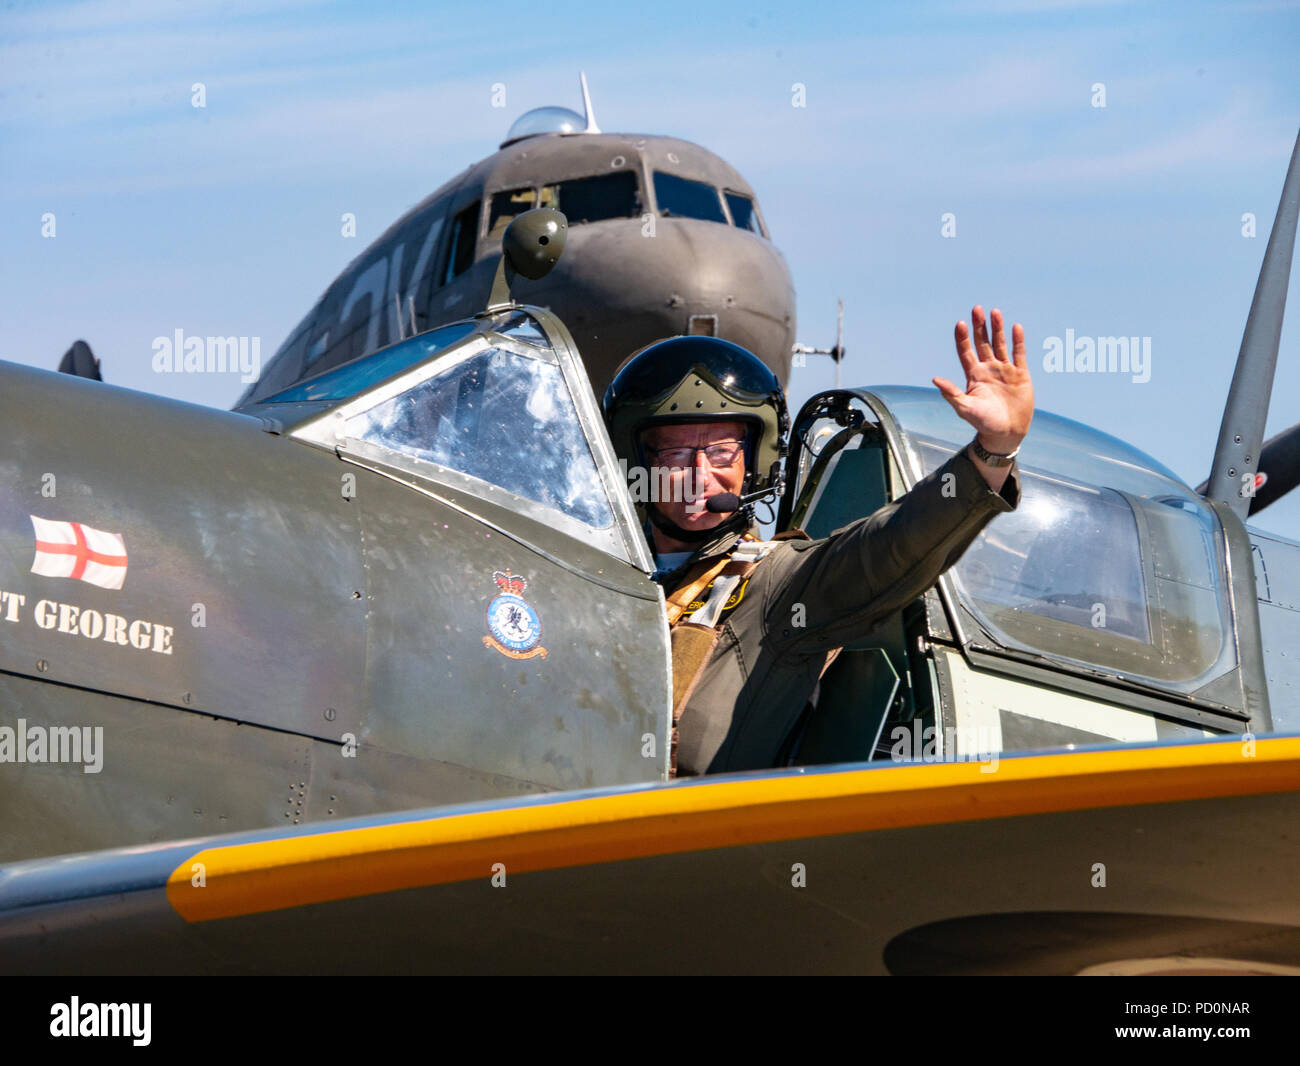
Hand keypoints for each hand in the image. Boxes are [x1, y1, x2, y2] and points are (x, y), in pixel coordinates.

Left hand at [933, 306, 1033, 453]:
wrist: (1006, 433)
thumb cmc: (983, 423)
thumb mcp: (965, 408)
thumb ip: (951, 393)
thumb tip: (935, 378)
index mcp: (973, 376)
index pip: (966, 352)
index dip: (963, 338)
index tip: (960, 324)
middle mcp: (988, 369)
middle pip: (982, 343)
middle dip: (979, 326)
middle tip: (977, 309)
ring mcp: (1004, 370)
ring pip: (1000, 344)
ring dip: (997, 328)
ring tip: (994, 312)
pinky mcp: (1020, 374)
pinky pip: (1019, 353)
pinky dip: (1017, 341)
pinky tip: (1015, 327)